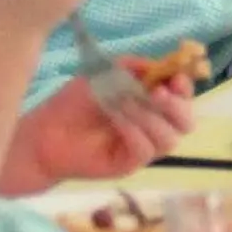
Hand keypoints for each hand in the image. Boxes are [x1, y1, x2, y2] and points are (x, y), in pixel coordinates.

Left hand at [16, 62, 194, 186]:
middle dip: (177, 107)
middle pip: (186, 123)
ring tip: (125, 103)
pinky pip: (145, 151)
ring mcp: (142, 147)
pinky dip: (135, 132)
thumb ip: (132, 67)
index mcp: (150, 101)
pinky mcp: (129, 164)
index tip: (175, 79)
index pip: (182, 97)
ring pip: (169, 139)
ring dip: (151, 117)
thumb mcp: (103, 73)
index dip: (185, 87)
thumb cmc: (74, 102)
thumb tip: (158, 66)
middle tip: (158, 94)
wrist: (45, 132)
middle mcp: (152, 125)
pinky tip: (118, 120)